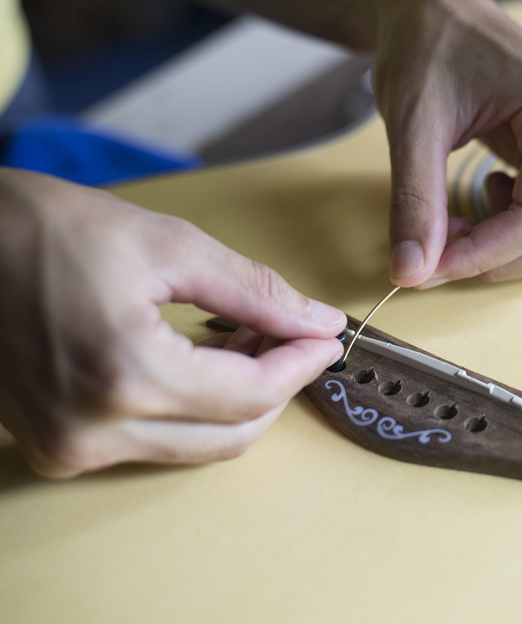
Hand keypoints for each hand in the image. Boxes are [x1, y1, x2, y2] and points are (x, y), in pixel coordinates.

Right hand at [0, 169, 344, 476]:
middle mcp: (93, 431)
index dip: (300, 366)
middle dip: (275, 387)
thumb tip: (317, 321)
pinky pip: (152, 444)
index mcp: (123, 375)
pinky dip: (189, 409)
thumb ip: (254, 291)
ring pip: (196, 446)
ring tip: (243, 340)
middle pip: (232, 435)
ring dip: (235, 400)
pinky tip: (196, 358)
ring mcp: (69, 449)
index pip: (253, 396)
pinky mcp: (56, 449)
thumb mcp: (166, 245)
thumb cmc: (41, 229)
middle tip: (289, 336)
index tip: (324, 337)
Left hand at [151, 0, 521, 286]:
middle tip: (436, 248)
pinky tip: (482, 200)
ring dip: (510, 251)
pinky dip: (518, 234)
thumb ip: (415, 203)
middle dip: (498, 259)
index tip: (427, 268)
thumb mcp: (413, 125)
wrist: (434, 10)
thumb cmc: (428, 46)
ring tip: (456, 222)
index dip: (481, 256)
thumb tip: (410, 273)